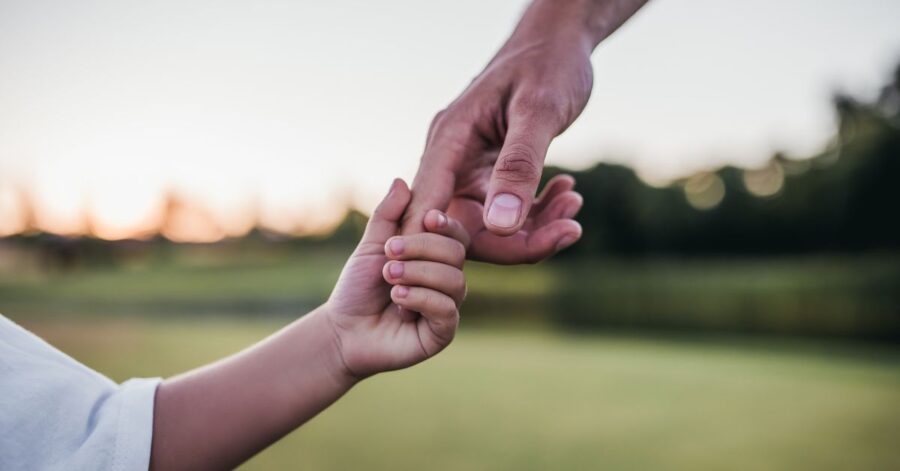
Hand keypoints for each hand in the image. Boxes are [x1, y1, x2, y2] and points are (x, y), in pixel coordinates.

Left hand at [325, 178, 469, 378]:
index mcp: (435, 258)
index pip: (456, 234)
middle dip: (421, 248)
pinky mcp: (442, 332)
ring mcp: (447, 306)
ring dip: (417, 274)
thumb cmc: (358, 288)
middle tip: (389, 254)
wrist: (343, 330)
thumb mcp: (371, 246)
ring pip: (454, 280)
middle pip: (456, 253)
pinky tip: (397, 301)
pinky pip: (446, 309)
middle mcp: (447, 280)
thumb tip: (401, 181)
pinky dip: (420, 298)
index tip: (426, 218)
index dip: (447, 224)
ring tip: (389, 278)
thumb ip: (387, 216)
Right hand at [403, 26, 590, 263]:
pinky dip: (538, 212)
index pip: (429, 210)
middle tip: (570, 230)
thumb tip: (502, 227)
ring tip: (574, 205)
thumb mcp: (539, 111)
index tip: (503, 258)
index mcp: (448, 142)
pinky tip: (568, 193)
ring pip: (489, 225)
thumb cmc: (547, 64)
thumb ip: (519, 167)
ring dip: (534, 228)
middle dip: (515, 241)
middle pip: (462, 228)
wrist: (559, 42)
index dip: (447, 247)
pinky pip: (506, 211)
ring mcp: (469, 169)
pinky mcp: (490, 174)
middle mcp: (451, 160)